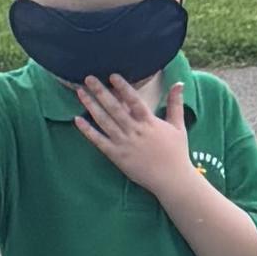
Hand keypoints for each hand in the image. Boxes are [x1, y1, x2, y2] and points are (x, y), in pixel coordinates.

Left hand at [73, 68, 188, 188]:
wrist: (172, 180)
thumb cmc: (177, 153)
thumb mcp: (178, 126)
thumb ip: (175, 104)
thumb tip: (179, 83)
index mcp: (150, 122)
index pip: (134, 101)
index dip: (123, 87)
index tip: (112, 76)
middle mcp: (135, 131)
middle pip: (115, 108)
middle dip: (101, 92)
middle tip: (88, 78)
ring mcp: (124, 143)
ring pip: (104, 121)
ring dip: (91, 106)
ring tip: (80, 92)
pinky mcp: (117, 156)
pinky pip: (99, 141)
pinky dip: (88, 131)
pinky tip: (77, 120)